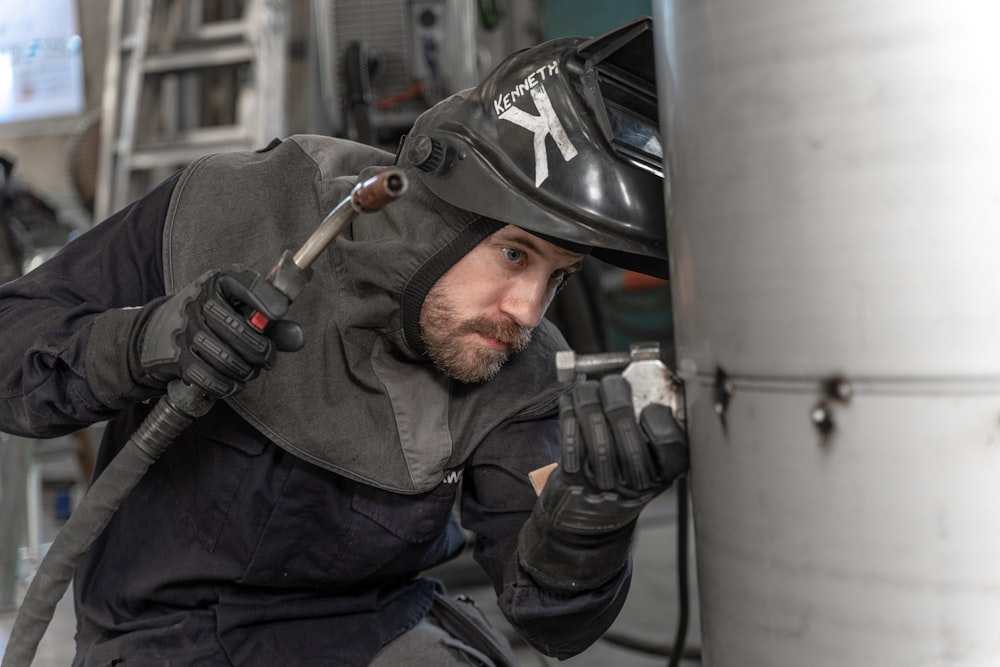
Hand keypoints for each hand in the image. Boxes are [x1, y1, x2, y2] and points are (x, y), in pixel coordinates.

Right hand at [131, 266, 303, 397]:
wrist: (158, 333)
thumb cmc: (213, 319)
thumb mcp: (242, 312)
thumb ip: (274, 325)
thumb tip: (299, 338)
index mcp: (220, 281)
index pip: (247, 284)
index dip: (267, 299)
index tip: (279, 313)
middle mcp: (200, 301)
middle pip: (239, 330)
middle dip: (262, 351)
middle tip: (268, 359)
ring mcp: (185, 329)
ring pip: (226, 359)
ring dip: (245, 371)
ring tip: (249, 370)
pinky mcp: (176, 357)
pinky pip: (209, 378)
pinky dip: (227, 386)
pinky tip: (232, 381)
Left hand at [517, 375, 687, 590]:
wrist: (591, 518)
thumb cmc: (625, 480)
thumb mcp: (655, 462)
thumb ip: (659, 428)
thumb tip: (648, 380)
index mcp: (664, 475)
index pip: (670, 443)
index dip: (659, 418)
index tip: (650, 405)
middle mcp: (636, 482)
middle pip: (624, 422)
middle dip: (615, 391)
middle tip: (614, 382)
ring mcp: (603, 480)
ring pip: (592, 419)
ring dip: (588, 395)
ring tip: (589, 389)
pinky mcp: (573, 477)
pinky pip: (569, 431)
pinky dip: (568, 410)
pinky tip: (571, 403)